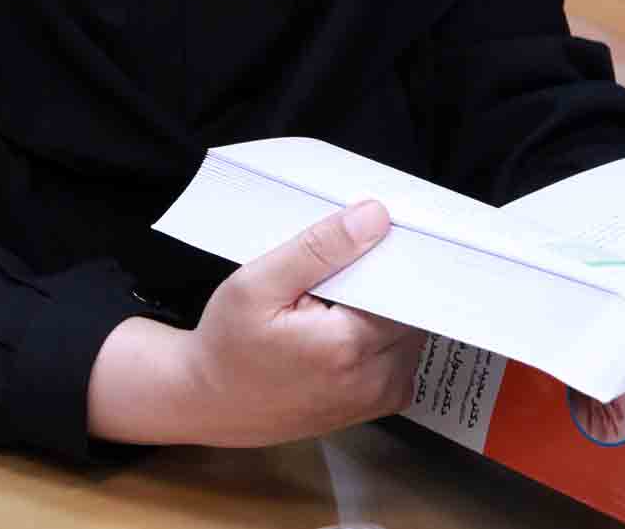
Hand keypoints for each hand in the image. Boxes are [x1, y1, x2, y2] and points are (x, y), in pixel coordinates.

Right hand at [173, 200, 426, 446]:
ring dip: (387, 312)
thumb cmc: (228, 342)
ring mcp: (376, 399)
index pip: (406, 288)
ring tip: (341, 297)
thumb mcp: (258, 284)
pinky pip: (401, 359)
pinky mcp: (373, 407)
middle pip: (413, 312)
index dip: (392, 258)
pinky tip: (347, 324)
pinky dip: (384, 337)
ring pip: (411, 335)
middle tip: (349, 266)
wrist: (210, 402)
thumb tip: (375, 217)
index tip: (373, 237)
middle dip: (388, 284)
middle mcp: (373, 379)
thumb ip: (319, 249)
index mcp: (347, 345)